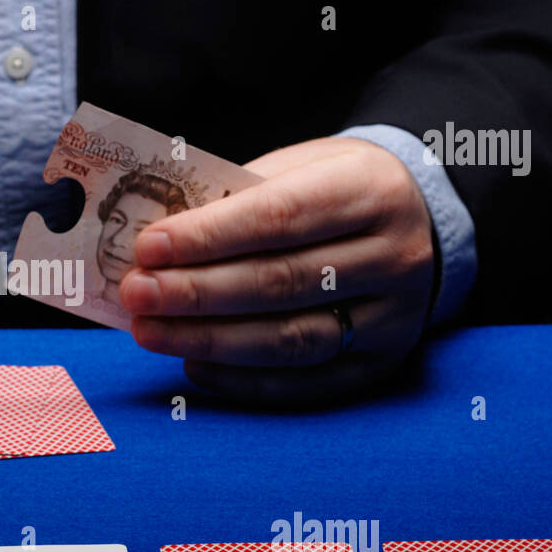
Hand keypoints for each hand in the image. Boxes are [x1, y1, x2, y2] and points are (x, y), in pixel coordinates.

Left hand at [119, 137, 434, 403]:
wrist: (416, 223)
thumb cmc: (331, 191)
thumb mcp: (297, 168)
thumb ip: (235, 200)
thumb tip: (157, 245)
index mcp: (369, 191)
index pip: (279, 217)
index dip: (209, 237)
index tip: (148, 249)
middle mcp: (394, 256)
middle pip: (280, 283)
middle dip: (196, 293)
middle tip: (136, 295)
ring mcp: (394, 318)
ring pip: (290, 340)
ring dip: (209, 340)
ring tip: (149, 332)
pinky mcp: (381, 364)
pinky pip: (305, 384)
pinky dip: (243, 381)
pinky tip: (193, 365)